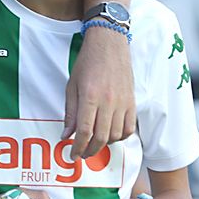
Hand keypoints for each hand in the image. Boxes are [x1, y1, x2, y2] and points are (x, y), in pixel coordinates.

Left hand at [64, 27, 134, 158]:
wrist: (109, 44)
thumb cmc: (87, 62)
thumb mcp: (72, 86)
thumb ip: (70, 112)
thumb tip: (66, 135)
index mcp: (90, 97)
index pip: (84, 132)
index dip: (77, 148)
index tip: (73, 155)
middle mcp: (108, 102)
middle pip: (100, 138)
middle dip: (89, 151)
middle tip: (82, 154)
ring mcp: (122, 103)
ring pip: (115, 136)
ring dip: (104, 145)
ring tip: (94, 143)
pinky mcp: (132, 102)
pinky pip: (129, 128)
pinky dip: (120, 137)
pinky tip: (111, 135)